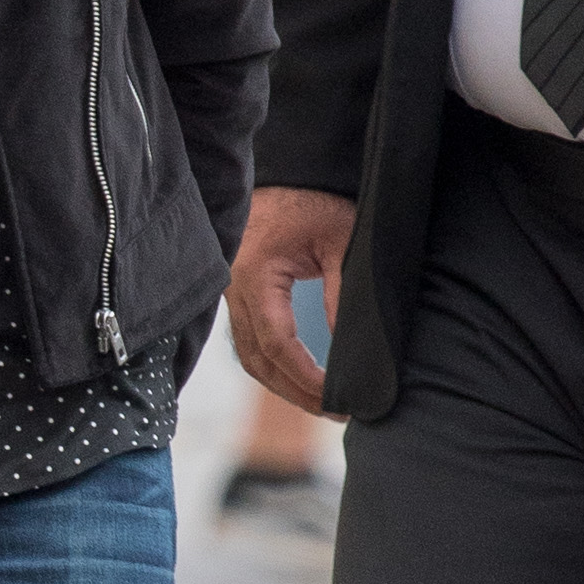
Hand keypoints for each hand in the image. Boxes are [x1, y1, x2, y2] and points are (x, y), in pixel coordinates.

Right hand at [226, 186, 355, 413]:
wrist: (288, 172)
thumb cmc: (316, 201)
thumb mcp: (340, 241)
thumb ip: (343, 293)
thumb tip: (354, 351)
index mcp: (255, 273)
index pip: (276, 342)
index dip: (305, 377)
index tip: (336, 398)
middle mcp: (233, 289)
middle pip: (257, 360)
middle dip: (295, 392)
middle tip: (335, 411)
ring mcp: (230, 294)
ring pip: (249, 356)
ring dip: (283, 385)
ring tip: (323, 404)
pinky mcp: (237, 295)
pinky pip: (249, 342)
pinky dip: (274, 366)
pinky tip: (301, 380)